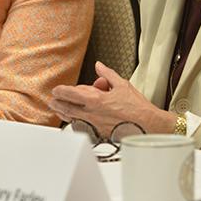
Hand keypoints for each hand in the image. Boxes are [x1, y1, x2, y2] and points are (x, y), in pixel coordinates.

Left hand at [49, 61, 174, 135]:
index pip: (71, 94)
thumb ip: (107, 74)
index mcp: (96, 99)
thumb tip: (99, 66)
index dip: (61, 91)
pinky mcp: (99, 135)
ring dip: (63, 113)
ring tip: (58, 110)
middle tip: (52, 100)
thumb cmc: (138, 108)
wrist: (148, 125)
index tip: (56, 90)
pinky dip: (75, 124)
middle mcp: (92, 113)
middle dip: (58, 103)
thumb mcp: (122, 84)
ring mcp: (94, 126)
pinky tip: (73, 121)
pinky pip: (82, 128)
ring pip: (72, 119)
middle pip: (67, 108)